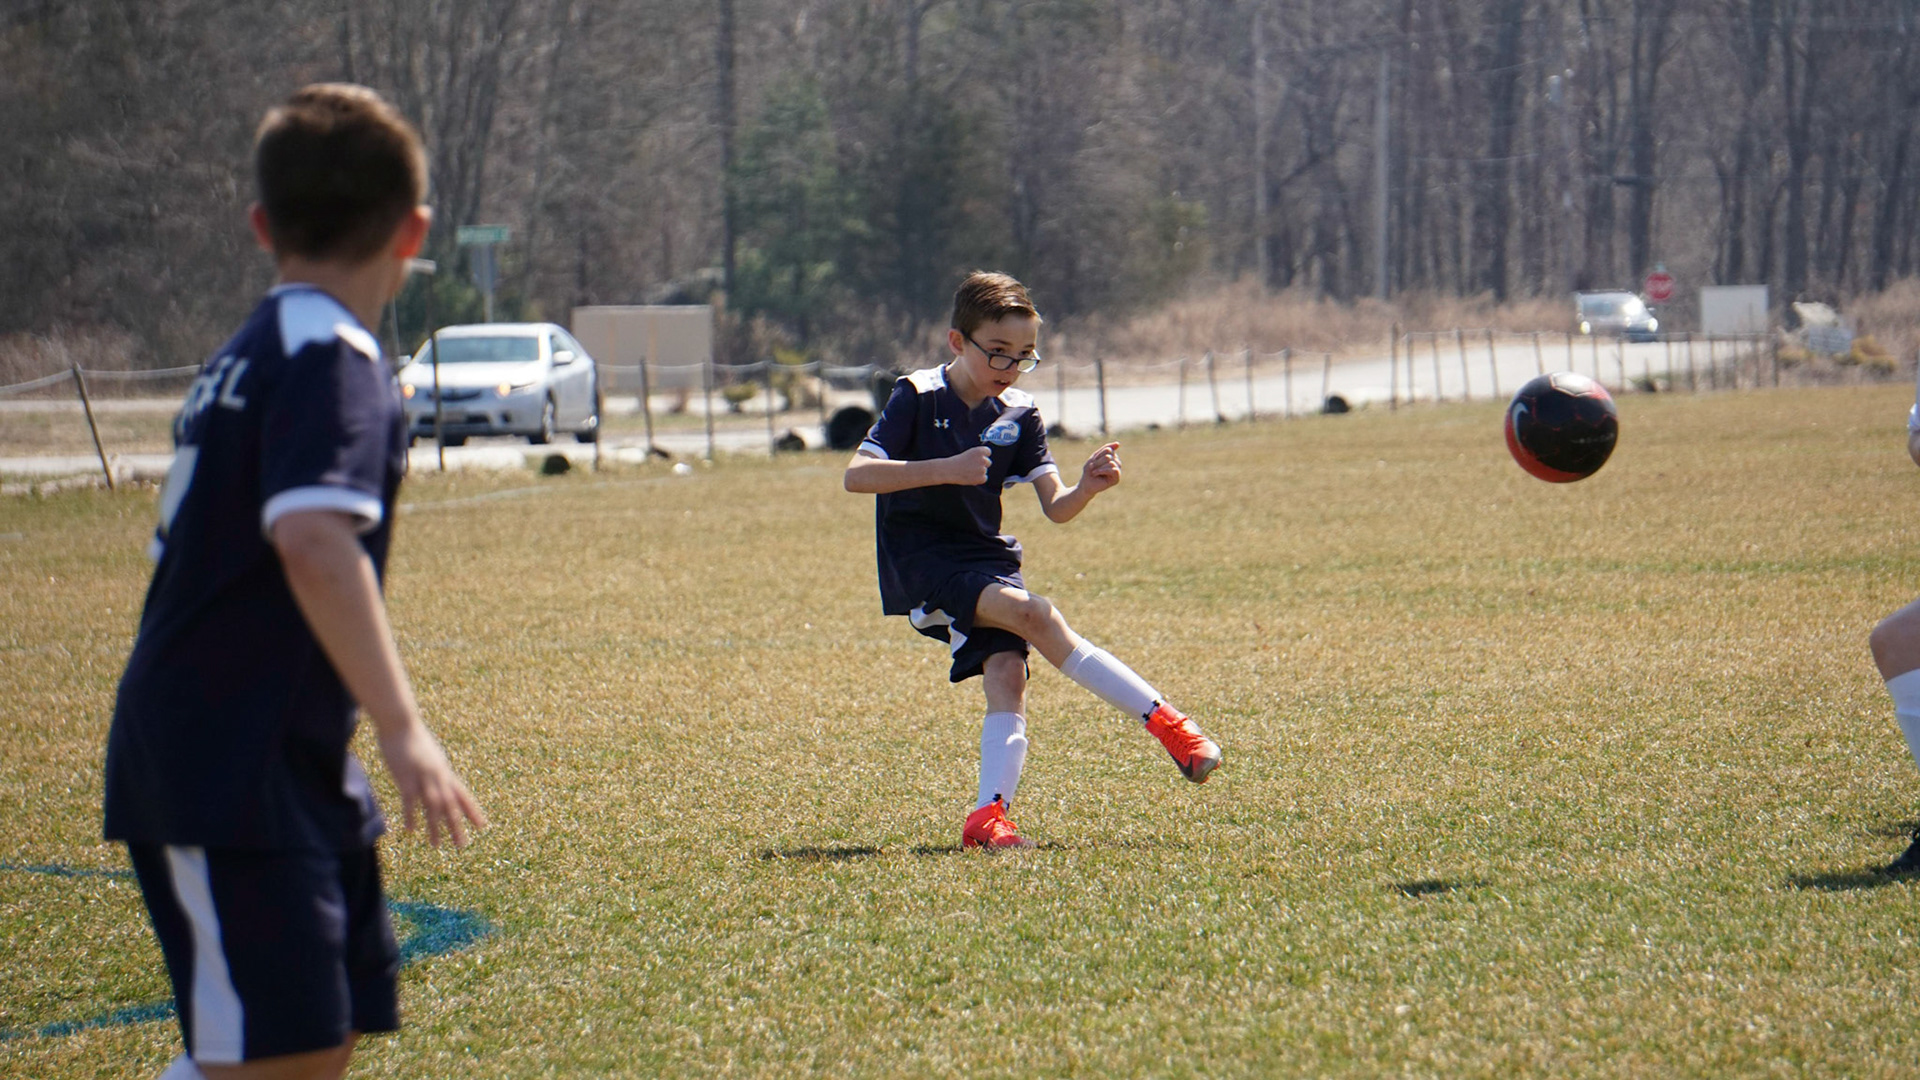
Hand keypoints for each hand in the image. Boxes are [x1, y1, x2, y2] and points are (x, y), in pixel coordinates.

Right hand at [377, 719, 487, 847]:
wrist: (401, 722)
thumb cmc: (413, 737)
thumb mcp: (431, 755)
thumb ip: (436, 768)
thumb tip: (441, 777)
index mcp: (446, 771)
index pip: (463, 794)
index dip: (472, 810)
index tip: (482, 825)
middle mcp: (439, 776)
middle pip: (451, 805)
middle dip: (457, 826)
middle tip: (462, 845)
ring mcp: (424, 777)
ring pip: (434, 806)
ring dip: (436, 827)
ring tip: (437, 845)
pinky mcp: (406, 777)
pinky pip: (410, 801)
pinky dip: (412, 816)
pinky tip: (412, 830)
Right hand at [946, 445, 991, 485]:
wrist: (949, 470)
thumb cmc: (957, 461)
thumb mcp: (969, 453)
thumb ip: (978, 456)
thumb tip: (986, 460)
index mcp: (980, 451)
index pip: (988, 452)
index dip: (984, 455)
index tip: (979, 458)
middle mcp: (983, 459)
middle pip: (988, 462)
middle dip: (982, 465)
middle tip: (971, 466)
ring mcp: (983, 469)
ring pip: (985, 471)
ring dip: (979, 472)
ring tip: (968, 472)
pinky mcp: (981, 478)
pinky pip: (984, 478)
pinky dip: (978, 479)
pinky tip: (970, 477)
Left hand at [1080, 442, 1121, 494]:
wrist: (1085, 484)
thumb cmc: (1090, 470)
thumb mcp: (1095, 456)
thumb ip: (1106, 448)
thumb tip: (1118, 443)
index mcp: (1112, 457)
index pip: (1109, 449)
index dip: (1099, 455)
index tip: (1093, 461)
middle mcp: (1117, 463)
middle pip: (1109, 455)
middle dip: (1098, 461)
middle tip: (1092, 467)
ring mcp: (1118, 471)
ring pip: (1111, 462)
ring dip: (1099, 466)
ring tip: (1093, 472)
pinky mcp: (1117, 479)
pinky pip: (1114, 469)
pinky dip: (1102, 471)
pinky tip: (1095, 474)